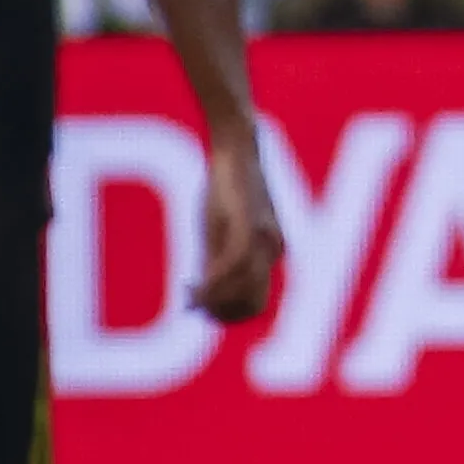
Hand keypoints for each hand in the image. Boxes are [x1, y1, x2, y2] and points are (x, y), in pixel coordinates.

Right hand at [197, 135, 283, 323]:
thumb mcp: (218, 232)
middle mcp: (273, 250)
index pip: (255, 305)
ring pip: (243, 290)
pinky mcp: (248, 222)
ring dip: (213, 301)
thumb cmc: (224, 188)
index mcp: (271, 254)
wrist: (235, 148)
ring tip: (190, 295)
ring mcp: (263, 238)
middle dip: (220, 314)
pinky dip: (212, 282)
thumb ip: (215, 263)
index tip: (198, 309)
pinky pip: (234, 264)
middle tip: (191, 306)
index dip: (226, 315)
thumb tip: (201, 300)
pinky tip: (192, 284)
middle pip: (252, 306)